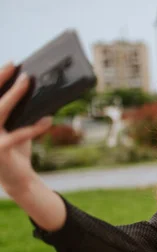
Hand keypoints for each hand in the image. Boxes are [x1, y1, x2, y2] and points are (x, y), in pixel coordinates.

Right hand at [0, 62, 51, 193]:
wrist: (18, 179)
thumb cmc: (17, 150)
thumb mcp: (18, 127)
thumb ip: (21, 113)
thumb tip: (36, 90)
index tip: (11, 64)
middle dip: (2, 80)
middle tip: (18, 68)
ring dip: (13, 96)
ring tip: (27, 82)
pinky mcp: (0, 150)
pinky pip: (19, 135)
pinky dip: (35, 127)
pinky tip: (48, 119)